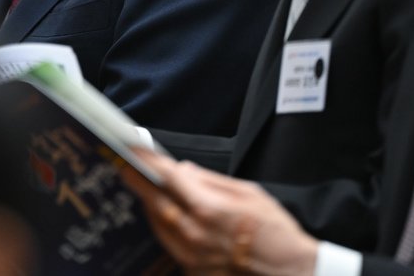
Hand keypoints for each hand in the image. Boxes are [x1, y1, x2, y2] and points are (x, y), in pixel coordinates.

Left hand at [121, 149, 319, 275]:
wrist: (288, 270)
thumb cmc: (274, 231)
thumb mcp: (249, 192)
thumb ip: (212, 180)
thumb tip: (185, 171)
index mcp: (208, 208)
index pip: (168, 178)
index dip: (148, 162)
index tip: (134, 151)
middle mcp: (195, 233)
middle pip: (155, 201)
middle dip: (138, 182)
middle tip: (125, 167)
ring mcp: (192, 255)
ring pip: (158, 224)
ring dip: (149, 205)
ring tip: (144, 189)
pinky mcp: (193, 269)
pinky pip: (169, 244)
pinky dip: (164, 227)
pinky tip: (164, 216)